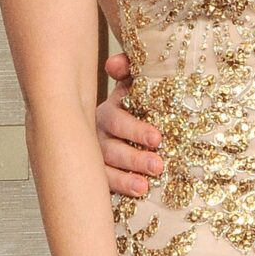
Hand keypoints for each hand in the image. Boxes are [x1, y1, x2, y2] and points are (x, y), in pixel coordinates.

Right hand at [96, 51, 165, 197]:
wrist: (124, 129)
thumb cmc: (136, 106)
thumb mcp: (134, 86)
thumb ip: (129, 71)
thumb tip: (115, 64)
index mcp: (110, 111)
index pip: (118, 118)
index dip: (135, 129)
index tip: (157, 138)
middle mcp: (99, 133)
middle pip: (112, 146)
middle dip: (135, 156)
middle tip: (158, 164)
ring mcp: (96, 155)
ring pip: (107, 167)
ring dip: (126, 176)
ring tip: (145, 184)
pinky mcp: (99, 174)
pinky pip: (105, 183)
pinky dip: (120, 187)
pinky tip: (138, 192)